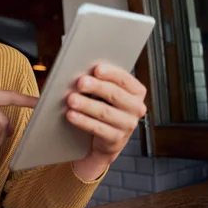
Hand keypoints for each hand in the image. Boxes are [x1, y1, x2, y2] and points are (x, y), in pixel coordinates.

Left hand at [66, 64, 147, 180]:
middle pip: (114, 95)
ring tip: (71, 99)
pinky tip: (71, 114)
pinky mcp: (115, 139)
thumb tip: (78, 73)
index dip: (111, 73)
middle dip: (96, 87)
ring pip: (104, 112)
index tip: (96, 69)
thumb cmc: (104, 107)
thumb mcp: (106, 93)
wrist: (105, 138)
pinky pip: (97, 128)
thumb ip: (99, 81)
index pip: (125, 79)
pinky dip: (82, 120)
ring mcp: (127, 125)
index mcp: (136, 92)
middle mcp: (136, 108)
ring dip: (86, 104)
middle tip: (80, 82)